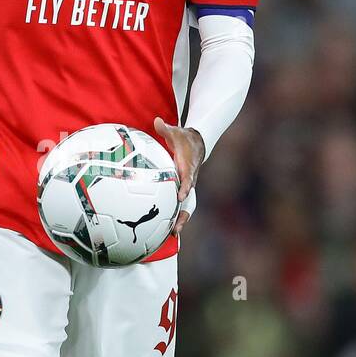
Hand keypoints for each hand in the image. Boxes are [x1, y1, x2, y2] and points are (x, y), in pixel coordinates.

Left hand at [153, 117, 204, 234]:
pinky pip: (180, 206)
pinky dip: (176, 217)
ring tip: (172, 236)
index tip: (180, 196)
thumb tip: (157, 121)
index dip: (185, 187)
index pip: (188, 179)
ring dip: (180, 221)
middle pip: (189, 201)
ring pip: (186, 207)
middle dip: (183, 215)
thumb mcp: (176, 132)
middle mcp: (190, 181)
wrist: (198, 145)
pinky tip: (166, 231)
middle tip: (176, 228)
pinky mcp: (184, 191)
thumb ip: (166, 129)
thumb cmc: (184, 139)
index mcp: (188, 168)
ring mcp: (188, 188)